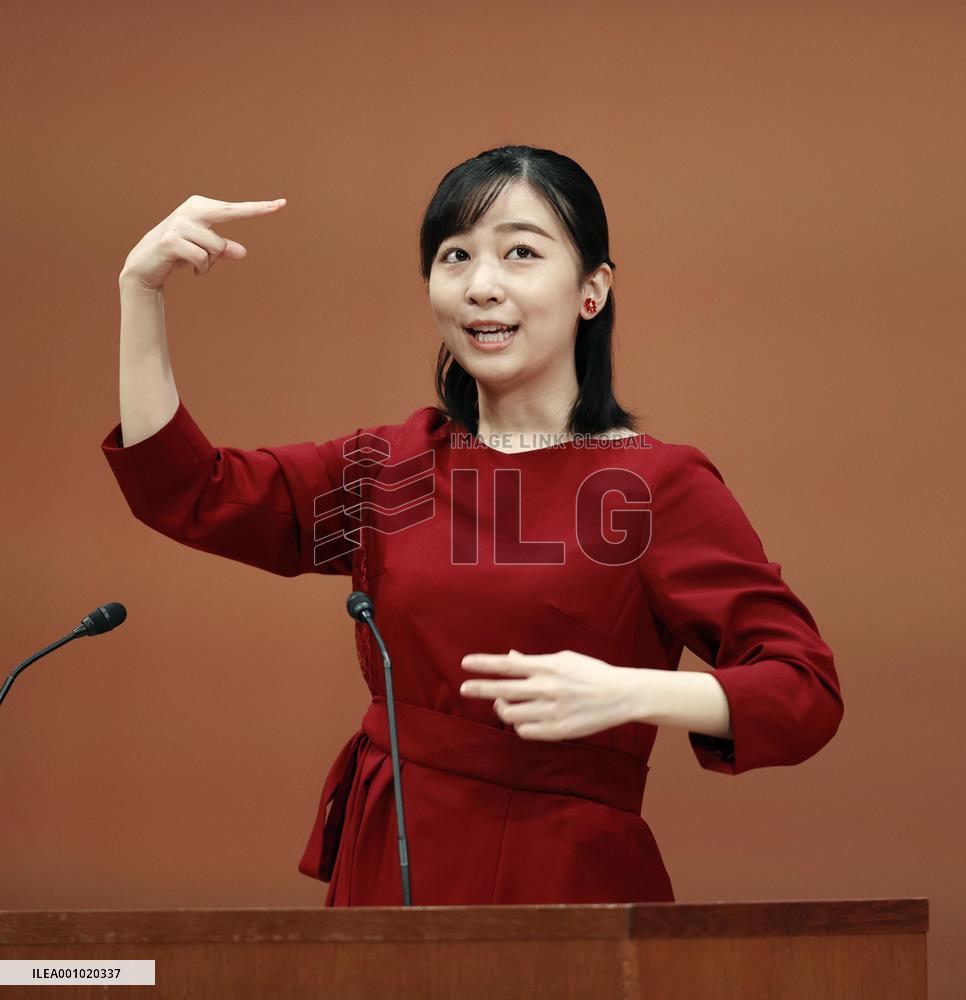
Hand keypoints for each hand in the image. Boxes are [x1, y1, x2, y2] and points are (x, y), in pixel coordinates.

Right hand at [119, 194, 286, 291]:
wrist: (145, 265)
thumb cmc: (179, 254)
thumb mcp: (205, 251)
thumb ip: (223, 250)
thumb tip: (243, 252)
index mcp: (200, 207)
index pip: (234, 209)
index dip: (258, 208)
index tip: (282, 203)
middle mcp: (191, 210)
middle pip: (231, 213)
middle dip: (256, 210)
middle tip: (281, 204)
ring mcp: (180, 224)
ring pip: (216, 247)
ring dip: (210, 262)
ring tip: (196, 263)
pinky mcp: (171, 240)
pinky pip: (202, 258)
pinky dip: (201, 268)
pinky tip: (190, 269)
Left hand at [459, 648, 634, 740]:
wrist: (621, 695)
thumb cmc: (591, 673)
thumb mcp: (564, 660)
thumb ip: (534, 662)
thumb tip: (510, 658)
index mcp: (548, 667)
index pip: (508, 665)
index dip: (484, 664)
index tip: (465, 663)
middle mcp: (547, 688)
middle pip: (503, 690)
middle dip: (479, 688)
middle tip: (464, 688)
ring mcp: (552, 711)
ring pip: (511, 714)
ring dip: (502, 708)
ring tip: (501, 703)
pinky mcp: (558, 730)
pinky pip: (525, 731)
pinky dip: (519, 725)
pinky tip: (522, 718)